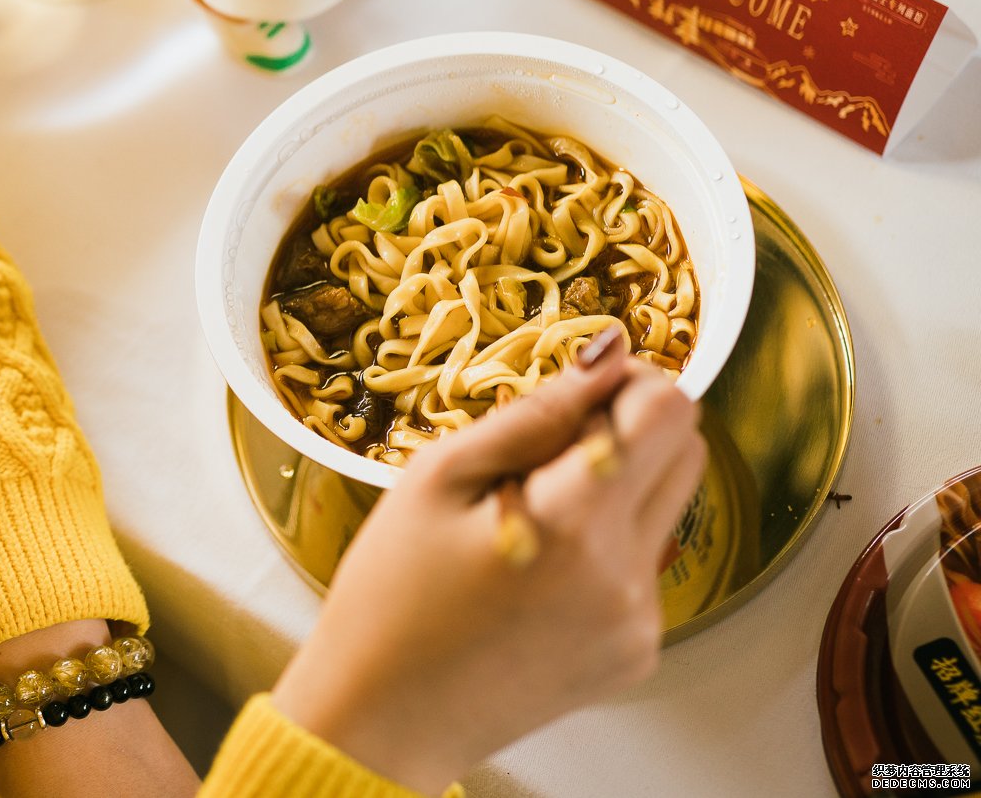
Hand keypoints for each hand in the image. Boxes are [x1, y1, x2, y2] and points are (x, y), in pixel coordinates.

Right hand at [271, 347, 706, 796]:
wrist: (384, 716)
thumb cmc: (390, 595)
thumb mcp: (438, 479)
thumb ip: (532, 415)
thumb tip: (604, 355)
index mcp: (574, 523)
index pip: (668, 413)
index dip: (633, 381)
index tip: (584, 386)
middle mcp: (626, 575)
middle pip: (688, 452)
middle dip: (633, 427)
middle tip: (551, 442)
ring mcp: (639, 621)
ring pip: (668, 508)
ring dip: (620, 487)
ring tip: (533, 512)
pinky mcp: (637, 654)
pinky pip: (644, 567)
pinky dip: (604, 548)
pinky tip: (535, 569)